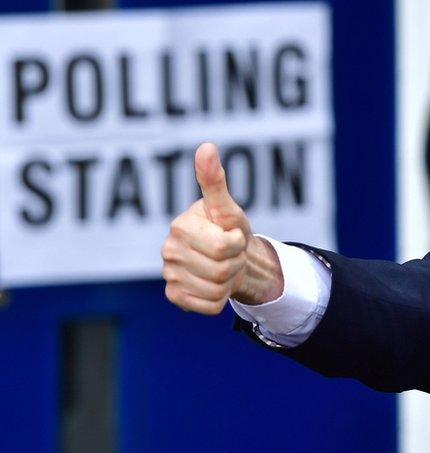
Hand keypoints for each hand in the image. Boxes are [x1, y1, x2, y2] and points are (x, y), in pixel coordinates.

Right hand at [162, 143, 283, 314]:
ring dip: (228, 280)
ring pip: (216, 289)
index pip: (224, 246)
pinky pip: (208, 306)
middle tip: (230, 253)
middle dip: (235, 262)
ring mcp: (169, 275)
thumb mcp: (227, 207)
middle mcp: (168, 250)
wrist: (230, 257)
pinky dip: (219, 299)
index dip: (237, 242)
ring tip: (223, 266)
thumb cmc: (228, 228)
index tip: (232, 235)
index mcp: (180, 226)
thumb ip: (214, 180)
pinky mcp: (175, 296)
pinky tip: (214, 284)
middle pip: (221, 269)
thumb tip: (206, 146)